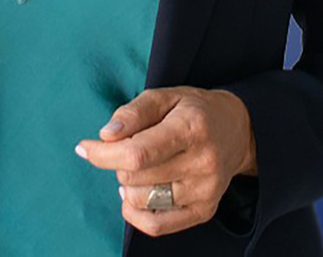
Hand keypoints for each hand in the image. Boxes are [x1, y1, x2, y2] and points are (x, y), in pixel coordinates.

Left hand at [73, 86, 257, 237]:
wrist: (238, 131)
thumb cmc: (193, 111)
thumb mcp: (164, 96)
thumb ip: (132, 112)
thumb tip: (105, 136)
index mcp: (191, 128)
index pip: (137, 154)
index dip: (103, 155)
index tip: (84, 148)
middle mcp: (203, 162)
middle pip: (135, 177)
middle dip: (118, 162)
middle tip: (130, 148)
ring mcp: (205, 191)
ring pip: (142, 201)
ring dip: (128, 185)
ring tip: (141, 168)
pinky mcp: (204, 211)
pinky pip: (156, 226)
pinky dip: (135, 212)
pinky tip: (137, 194)